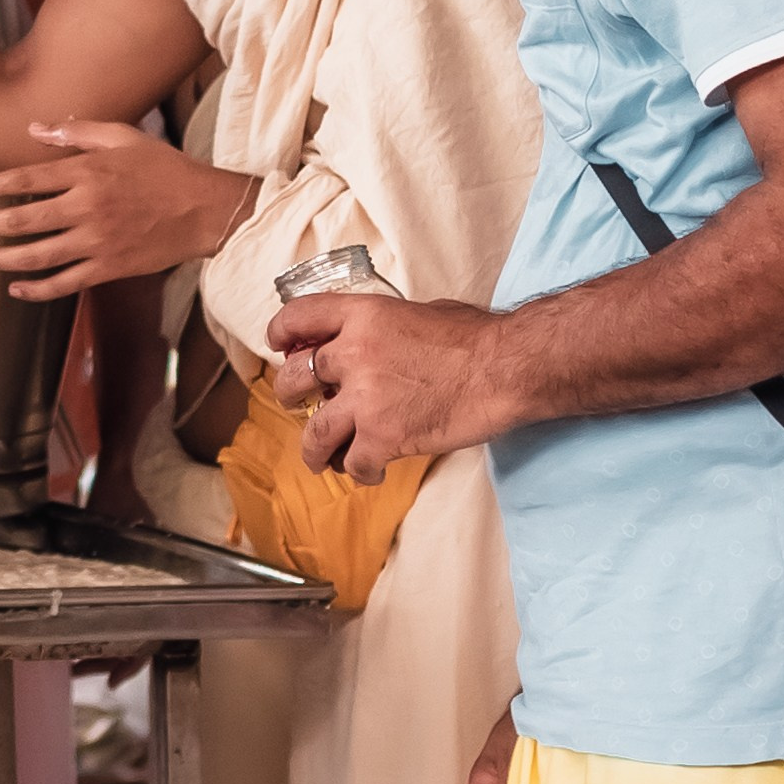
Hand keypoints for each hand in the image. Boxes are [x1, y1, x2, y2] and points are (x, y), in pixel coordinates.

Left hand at [0, 122, 253, 299]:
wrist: (204, 210)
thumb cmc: (163, 168)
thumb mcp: (122, 136)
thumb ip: (76, 130)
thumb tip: (35, 128)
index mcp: (86, 172)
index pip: (23, 179)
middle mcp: (85, 208)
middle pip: (21, 221)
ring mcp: (96, 242)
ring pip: (35, 256)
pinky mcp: (108, 268)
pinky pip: (64, 283)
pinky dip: (36, 289)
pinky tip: (14, 287)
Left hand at [267, 291, 507, 482]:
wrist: (504, 367)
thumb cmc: (473, 338)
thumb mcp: (417, 311)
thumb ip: (382, 326)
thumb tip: (374, 338)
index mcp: (361, 316)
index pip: (299, 318)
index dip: (282, 333)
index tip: (280, 346)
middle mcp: (353, 354)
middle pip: (295, 378)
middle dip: (292, 395)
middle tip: (300, 404)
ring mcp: (365, 398)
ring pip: (314, 432)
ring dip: (313, 449)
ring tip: (320, 459)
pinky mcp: (384, 437)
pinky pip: (353, 464)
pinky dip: (359, 472)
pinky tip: (371, 471)